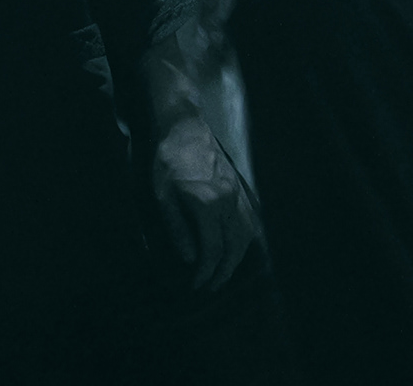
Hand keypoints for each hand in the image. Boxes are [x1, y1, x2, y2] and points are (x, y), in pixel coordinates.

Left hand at [150, 116, 258, 290]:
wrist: (182, 126)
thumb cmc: (167, 160)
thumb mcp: (161, 196)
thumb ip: (176, 229)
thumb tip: (189, 259)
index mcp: (207, 204)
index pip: (212, 250)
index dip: (205, 272)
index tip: (196, 285)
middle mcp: (229, 200)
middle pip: (234, 247)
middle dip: (223, 272)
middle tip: (210, 287)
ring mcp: (238, 193)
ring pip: (246, 235)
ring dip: (237, 258)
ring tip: (223, 272)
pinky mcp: (241, 186)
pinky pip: (251, 219)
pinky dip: (246, 238)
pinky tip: (237, 246)